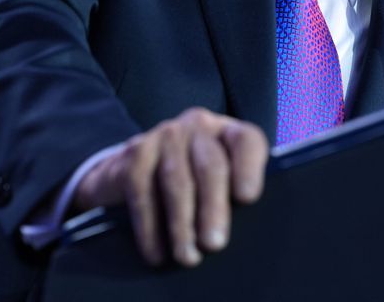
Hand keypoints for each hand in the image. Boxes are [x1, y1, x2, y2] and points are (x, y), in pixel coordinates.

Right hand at [71, 108, 268, 266]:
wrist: (135, 169)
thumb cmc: (194, 183)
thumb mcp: (221, 183)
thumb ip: (234, 198)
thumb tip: (247, 237)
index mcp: (229, 132)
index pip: (247, 141)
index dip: (249, 168)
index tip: (247, 199)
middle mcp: (199, 126)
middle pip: (211, 166)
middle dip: (213, 209)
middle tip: (214, 245)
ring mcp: (166, 135)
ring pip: (176, 181)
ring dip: (182, 225)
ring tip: (187, 257)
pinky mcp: (136, 152)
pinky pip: (142, 192)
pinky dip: (149, 228)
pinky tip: (156, 253)